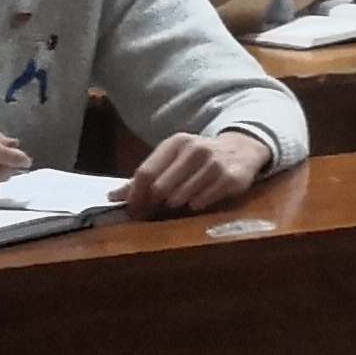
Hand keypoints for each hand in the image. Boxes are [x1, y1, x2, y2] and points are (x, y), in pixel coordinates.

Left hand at [124, 127, 271, 216]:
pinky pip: (203, 201)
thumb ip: (145, 177)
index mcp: (176, 142)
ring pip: (180, 196)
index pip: (146, 172)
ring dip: (175, 205)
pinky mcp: (232, 177)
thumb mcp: (173, 160)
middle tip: (152, 212)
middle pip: (160, 187)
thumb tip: (112, 197)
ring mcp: (215, 163)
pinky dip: (196, 205)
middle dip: (153, 203)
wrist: (243, 148)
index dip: (135, 195)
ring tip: (177, 204)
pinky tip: (197, 202)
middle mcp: (196, 149)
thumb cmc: (199, 158)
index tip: (132, 209)